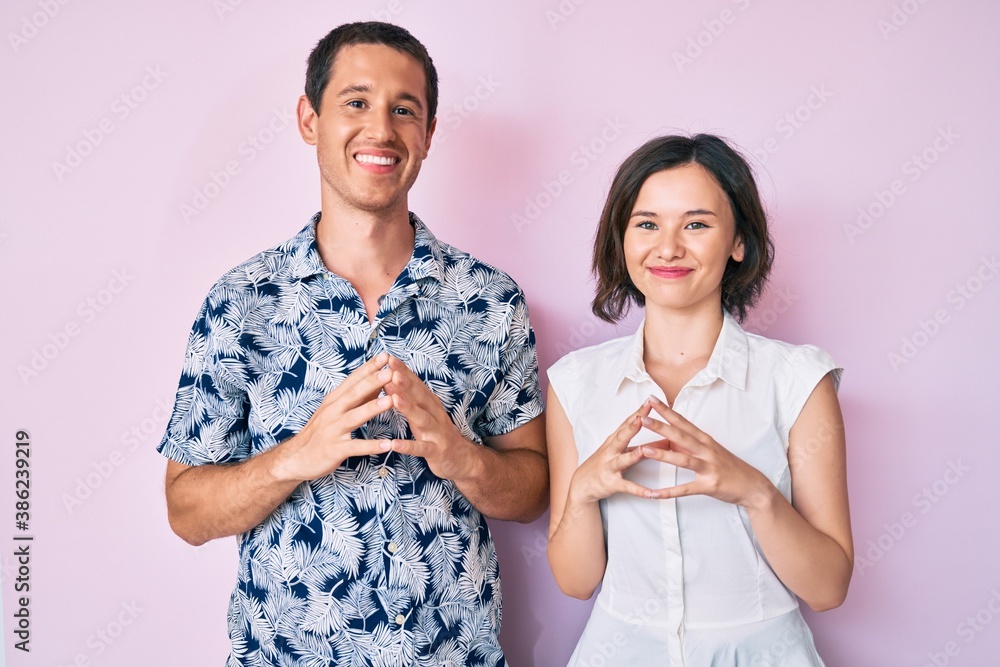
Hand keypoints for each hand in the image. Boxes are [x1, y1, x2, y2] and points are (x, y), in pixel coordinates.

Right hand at [273, 352, 393, 481]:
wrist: (296, 458)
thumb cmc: (320, 432)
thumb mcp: (335, 410)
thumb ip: (356, 398)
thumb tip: (377, 383)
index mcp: (334, 400)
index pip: (353, 380)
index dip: (369, 368)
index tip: (385, 356)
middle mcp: (332, 412)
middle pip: (354, 394)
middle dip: (373, 382)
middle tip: (391, 371)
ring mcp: (333, 430)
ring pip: (354, 417)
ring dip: (373, 408)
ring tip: (391, 400)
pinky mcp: (335, 450)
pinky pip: (355, 447)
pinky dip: (371, 446)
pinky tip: (387, 445)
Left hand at [382, 355, 474, 480]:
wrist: (462, 458)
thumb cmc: (436, 432)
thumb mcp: (424, 411)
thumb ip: (409, 397)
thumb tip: (388, 378)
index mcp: (429, 403)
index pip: (415, 383)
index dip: (403, 371)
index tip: (388, 358)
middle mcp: (434, 414)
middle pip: (419, 397)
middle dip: (405, 384)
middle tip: (391, 372)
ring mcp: (437, 432)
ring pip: (422, 419)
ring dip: (409, 409)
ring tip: (395, 400)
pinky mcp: (436, 451)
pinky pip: (422, 449)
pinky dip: (409, 446)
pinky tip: (394, 445)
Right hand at [567, 401, 656, 505]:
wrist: (582, 484)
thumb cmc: (605, 463)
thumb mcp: (621, 452)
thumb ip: (644, 446)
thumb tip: (666, 440)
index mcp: (614, 441)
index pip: (627, 423)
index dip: (638, 412)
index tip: (650, 401)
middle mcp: (610, 451)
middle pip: (621, 437)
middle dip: (631, 428)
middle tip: (642, 418)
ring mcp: (610, 467)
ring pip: (622, 460)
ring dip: (633, 456)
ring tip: (644, 451)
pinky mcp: (611, 483)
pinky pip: (627, 487)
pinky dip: (639, 490)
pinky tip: (651, 494)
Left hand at [639, 396, 773, 507]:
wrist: (753, 486)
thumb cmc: (729, 466)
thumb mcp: (710, 450)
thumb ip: (689, 444)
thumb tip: (668, 437)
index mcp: (705, 440)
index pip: (682, 422)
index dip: (666, 411)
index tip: (651, 400)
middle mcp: (707, 450)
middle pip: (681, 436)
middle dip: (661, 426)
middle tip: (642, 418)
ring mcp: (709, 467)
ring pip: (683, 460)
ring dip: (663, 455)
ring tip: (645, 450)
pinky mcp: (709, 485)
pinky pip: (686, 489)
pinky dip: (669, 492)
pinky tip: (654, 493)